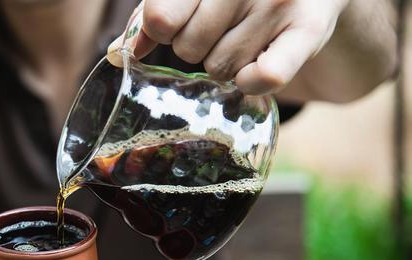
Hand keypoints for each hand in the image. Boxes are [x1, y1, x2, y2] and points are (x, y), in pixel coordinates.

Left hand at [111, 0, 348, 94]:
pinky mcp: (310, 29)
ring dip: (224, 64)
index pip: (161, 17)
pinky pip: (266, 76)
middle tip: (219, 30)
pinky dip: (252, 81)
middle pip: (188, 47)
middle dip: (195, 47)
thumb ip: (156, 14)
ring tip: (245, 38)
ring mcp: (279, 0)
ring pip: (220, 67)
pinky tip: (255, 68)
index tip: (172, 24)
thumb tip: (119, 51)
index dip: (161, 29)